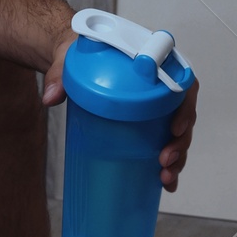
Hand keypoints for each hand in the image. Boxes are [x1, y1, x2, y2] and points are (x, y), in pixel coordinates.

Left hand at [43, 30, 198, 192]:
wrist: (74, 59)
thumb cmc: (81, 54)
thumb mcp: (69, 57)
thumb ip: (59, 74)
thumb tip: (50, 98)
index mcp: (152, 65)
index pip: (183, 84)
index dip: (185, 108)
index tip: (174, 128)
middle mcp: (160, 87)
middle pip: (182, 115)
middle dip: (180, 142)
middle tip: (164, 160)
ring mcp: (155, 106)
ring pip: (177, 133)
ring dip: (177, 158)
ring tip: (165, 177)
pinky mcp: (146, 121)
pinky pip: (163, 141)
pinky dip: (168, 164)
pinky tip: (165, 182)